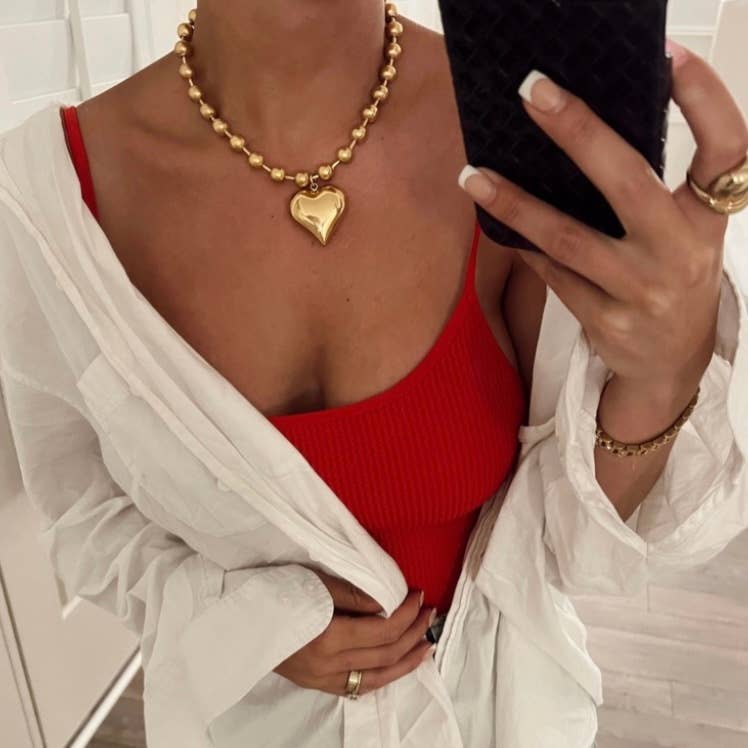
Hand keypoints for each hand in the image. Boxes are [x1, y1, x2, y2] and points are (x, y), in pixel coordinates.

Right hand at [273, 569, 435, 696]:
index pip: (382, 630)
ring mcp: (322, 679)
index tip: (419, 596)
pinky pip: (359, 687)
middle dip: (413, 633)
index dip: (406, 613)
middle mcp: (328, 665)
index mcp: (328, 638)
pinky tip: (395, 665)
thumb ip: (354, 595)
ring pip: (377, 678)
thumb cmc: (272, 593)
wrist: (237, 620)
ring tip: (426, 645)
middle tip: (428, 612)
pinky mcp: (317, 684)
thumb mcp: (314, 583)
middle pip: (384, 654)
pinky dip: (383, 675)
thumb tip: (388, 602)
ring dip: (406, 661)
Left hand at [459, 41, 747, 396]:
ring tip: (472, 175)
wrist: (670, 364)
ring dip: (515, 204)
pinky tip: (495, 222)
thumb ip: (650, 189)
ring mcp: (641, 292)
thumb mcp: (682, 232)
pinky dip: (523, 245)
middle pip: (627, 183)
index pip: (726, 148)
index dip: (705, 98)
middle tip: (533, 93)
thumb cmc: (672, 278)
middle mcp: (680, 254)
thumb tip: (579, 130)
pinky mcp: (606, 322)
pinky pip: (552, 274)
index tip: (668, 55)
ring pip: (568, 239)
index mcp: (708, 220)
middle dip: (579, 133)